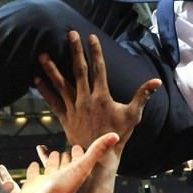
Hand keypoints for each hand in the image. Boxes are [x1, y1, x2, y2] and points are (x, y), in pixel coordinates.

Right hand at [15, 136, 118, 192]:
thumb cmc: (63, 191)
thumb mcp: (83, 166)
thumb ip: (97, 150)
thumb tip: (114, 136)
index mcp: (74, 175)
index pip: (79, 161)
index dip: (80, 153)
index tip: (80, 145)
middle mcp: (60, 179)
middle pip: (64, 165)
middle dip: (65, 156)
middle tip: (66, 149)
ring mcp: (46, 183)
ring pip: (49, 168)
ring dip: (50, 160)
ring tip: (52, 153)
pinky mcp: (32, 186)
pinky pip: (33, 175)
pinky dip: (34, 169)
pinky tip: (34, 165)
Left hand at [36, 31, 160, 158]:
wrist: (100, 157)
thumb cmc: (119, 135)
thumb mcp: (133, 115)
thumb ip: (143, 96)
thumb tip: (157, 81)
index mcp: (102, 96)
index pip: (98, 68)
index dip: (95, 51)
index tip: (91, 37)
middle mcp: (86, 99)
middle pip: (78, 70)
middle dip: (74, 51)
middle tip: (70, 34)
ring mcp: (74, 108)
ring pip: (61, 84)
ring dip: (51, 68)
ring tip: (42, 54)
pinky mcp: (65, 117)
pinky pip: (53, 101)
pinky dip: (45, 90)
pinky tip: (36, 78)